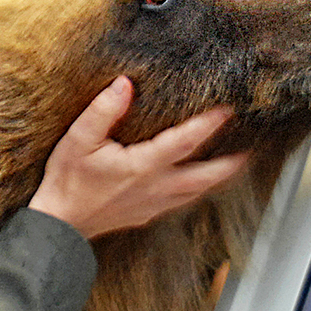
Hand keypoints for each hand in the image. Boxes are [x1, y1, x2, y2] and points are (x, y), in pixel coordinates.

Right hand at [28, 76, 247, 239]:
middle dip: (229, 163)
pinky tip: (195, 186)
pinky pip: (180, 202)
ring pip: (196, 192)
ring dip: (217, 179)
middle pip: (204, 176)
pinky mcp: (145, 214)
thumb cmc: (67, 182)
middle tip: (251, 150)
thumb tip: (124, 85)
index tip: (227, 111)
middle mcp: (154, 188)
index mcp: (142, 166)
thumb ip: (103, 111)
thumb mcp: (78, 140)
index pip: (184, 142)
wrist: (59, 225)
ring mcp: (152, 204)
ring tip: (233, 166)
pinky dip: (195, 191)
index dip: (207, 125)